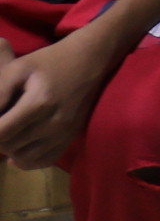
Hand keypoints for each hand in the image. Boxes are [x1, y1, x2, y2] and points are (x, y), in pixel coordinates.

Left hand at [0, 34, 118, 168]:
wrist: (89, 59)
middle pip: (9, 146)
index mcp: (39, 103)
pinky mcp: (71, 137)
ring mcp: (65, 133)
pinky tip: (19, 150)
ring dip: (11, 149)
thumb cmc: (49, 61)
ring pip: (23, 158)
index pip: (0, 132)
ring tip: (10, 132)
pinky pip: (43, 161)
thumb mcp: (18, 68)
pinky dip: (27, 161)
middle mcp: (55, 123)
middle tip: (2, 121)